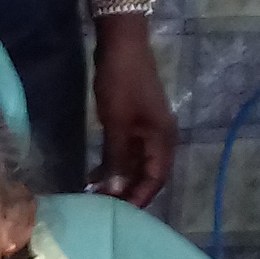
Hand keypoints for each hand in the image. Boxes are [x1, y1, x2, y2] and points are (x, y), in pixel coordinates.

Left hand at [89, 23, 175, 207]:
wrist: (121, 43)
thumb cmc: (121, 82)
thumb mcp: (117, 123)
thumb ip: (117, 158)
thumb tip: (116, 192)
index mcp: (163, 139)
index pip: (156, 179)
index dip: (139, 198)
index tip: (118, 215)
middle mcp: (160, 136)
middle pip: (149, 173)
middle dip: (128, 191)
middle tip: (104, 207)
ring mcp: (147, 127)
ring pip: (137, 162)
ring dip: (120, 178)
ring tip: (96, 194)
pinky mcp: (134, 119)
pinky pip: (128, 149)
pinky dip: (115, 162)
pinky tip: (96, 172)